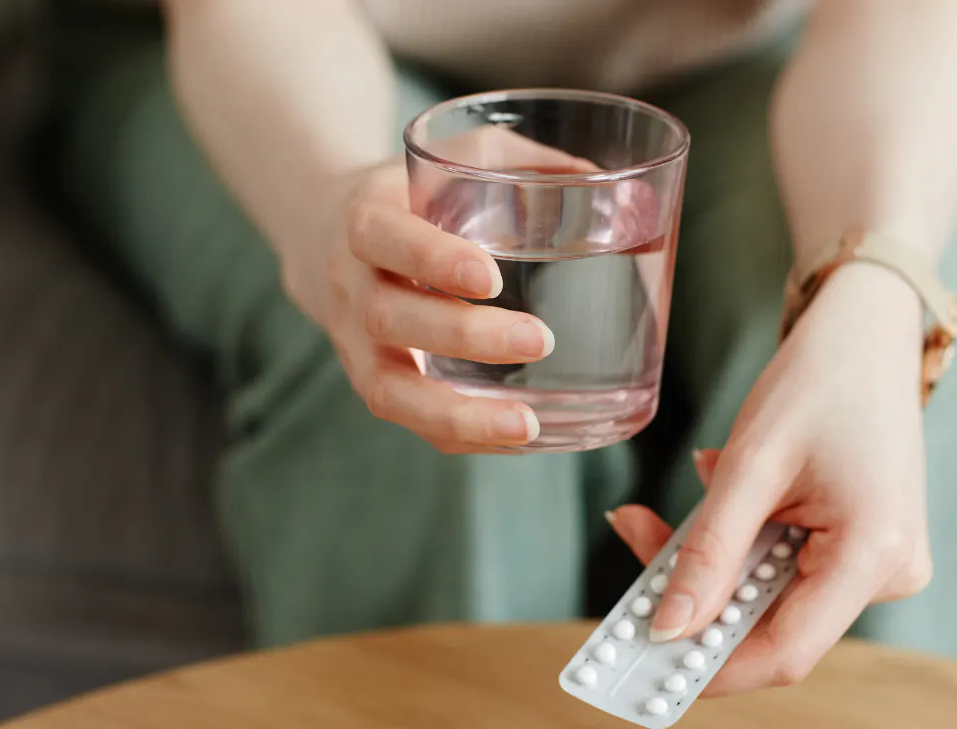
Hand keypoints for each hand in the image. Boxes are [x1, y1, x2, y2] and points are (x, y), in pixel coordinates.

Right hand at [278, 128, 592, 452]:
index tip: (489, 276)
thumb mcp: (462, 156)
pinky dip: (462, 435)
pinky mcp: (374, 379)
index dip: (432, 260)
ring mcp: (355, 343)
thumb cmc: (418, 191)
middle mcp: (350, 286)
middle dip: (465, 337)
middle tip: (542, 341)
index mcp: (366, 219)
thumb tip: (630, 194)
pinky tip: (517, 440)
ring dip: (458, 413)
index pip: (387, 239)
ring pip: (391, 390)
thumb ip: (532, 164)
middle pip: (392, 319)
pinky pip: (411, 418)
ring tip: (527, 427)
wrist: (326, 231)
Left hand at [606, 264, 933, 694]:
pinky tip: (732, 486)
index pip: (786, 651)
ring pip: (775, 595)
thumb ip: (709, 551)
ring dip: (718, 558)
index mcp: (876, 552)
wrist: (868, 335)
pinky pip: (791, 569)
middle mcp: (892, 571)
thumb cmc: (819, 382)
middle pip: (774, 624)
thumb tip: (668, 627)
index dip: (710, 665)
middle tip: (640, 536)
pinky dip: (747, 541)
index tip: (642, 658)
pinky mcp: (868, 551)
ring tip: (693, 489)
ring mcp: (884, 564)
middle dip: (700, 595)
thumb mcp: (750, 463)